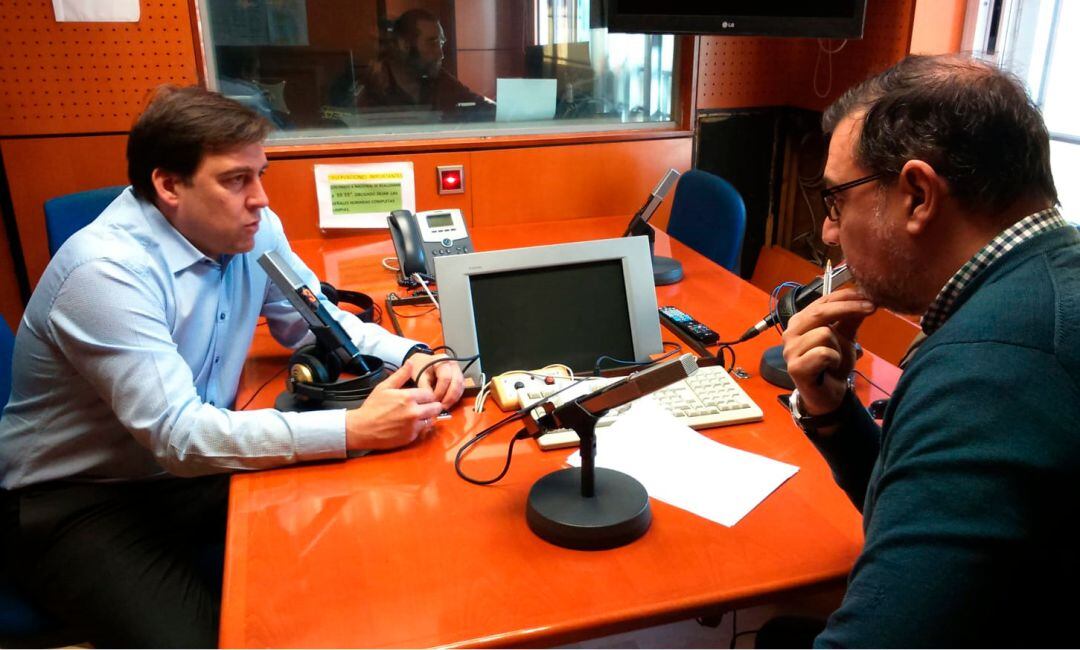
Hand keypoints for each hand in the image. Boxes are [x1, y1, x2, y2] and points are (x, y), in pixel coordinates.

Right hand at [345, 365, 443, 451]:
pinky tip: (411, 424)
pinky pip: (424, 430)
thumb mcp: (384, 387)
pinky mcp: (411, 437)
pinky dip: (420, 427)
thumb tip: (411, 362)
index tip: (421, 397)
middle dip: (431, 405)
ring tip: (418, 415)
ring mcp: (413, 426)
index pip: (430, 394)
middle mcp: (414, 412)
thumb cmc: (372, 407)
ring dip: (427, 417)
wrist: (362, 428)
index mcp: (408, 397)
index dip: (426, 395)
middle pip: (436, 407)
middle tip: (423, 406)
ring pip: (432, 419)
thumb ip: (400, 375)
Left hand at [401, 352, 464, 409]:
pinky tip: (448, 403)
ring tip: (445, 406)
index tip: (433, 400)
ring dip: (453, 398)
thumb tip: (431, 400)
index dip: (440, 391)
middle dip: (449, 397)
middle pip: (456, 382)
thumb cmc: (420, 366)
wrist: (422, 362)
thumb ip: (425, 387)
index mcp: (442, 360)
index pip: (445, 377)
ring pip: (460, 386)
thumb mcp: (419, 375)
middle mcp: (452, 364)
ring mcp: (457, 371)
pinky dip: (455, 397)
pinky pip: (461, 389)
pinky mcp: (459, 378)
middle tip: (442, 406)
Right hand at [781, 286, 875, 415]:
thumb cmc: (832, 364)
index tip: (868, 295)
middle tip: (871, 308)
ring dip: (838, 346)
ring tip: (835, 357)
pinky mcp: (795, 367)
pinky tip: (830, 367)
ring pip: (825, 333)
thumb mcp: (845, 338)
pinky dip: (835, 360)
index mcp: (800, 321)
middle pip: (821, 312)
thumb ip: (850, 319)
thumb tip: (863, 298)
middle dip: (849, 308)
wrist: (827, 394)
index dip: (846, 296)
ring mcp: (790, 350)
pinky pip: (824, 353)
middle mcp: (791, 332)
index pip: (822, 301)